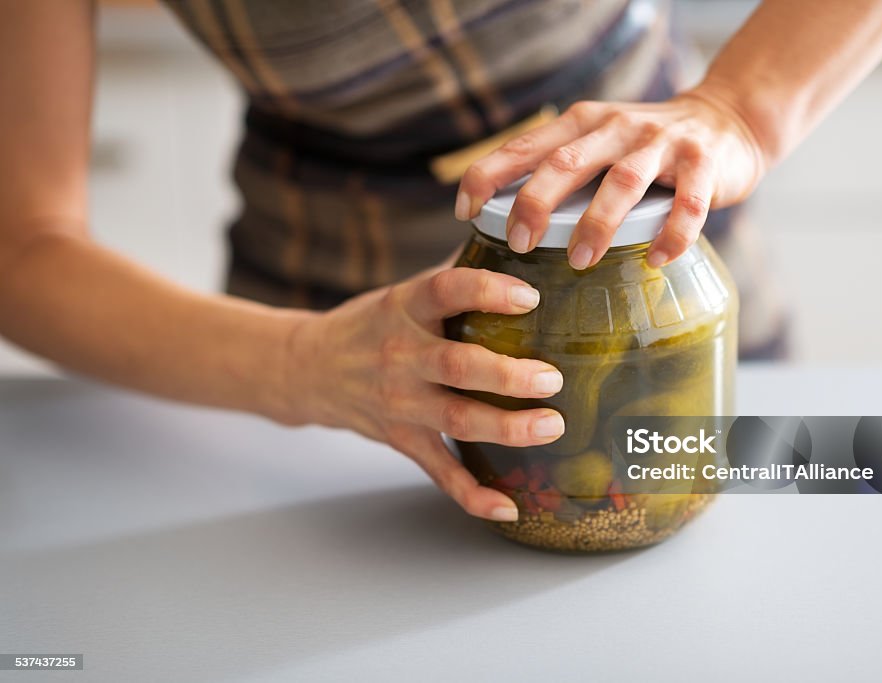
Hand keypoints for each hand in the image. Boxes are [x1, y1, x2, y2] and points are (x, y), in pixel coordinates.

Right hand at [284, 265, 564, 521]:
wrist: (308, 368)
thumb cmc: (370, 324)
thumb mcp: (403, 292)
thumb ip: (454, 276)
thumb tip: (517, 247)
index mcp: (405, 307)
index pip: (445, 291)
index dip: (487, 291)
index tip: (529, 296)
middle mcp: (401, 354)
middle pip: (457, 365)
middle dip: (508, 374)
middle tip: (552, 378)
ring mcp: (400, 402)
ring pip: (457, 419)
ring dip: (507, 427)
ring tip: (551, 426)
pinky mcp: (402, 438)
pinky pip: (439, 471)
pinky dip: (472, 494)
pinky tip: (508, 505)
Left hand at [455, 89, 766, 268]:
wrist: (726, 120)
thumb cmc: (645, 147)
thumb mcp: (597, 143)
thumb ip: (560, 169)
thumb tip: (505, 220)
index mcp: (582, 124)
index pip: (524, 145)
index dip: (489, 175)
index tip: (466, 211)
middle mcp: (617, 128)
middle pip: (567, 163)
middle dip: (536, 203)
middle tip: (518, 243)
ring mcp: (661, 145)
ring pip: (622, 182)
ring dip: (597, 223)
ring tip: (579, 261)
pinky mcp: (703, 165)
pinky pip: (686, 204)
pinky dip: (672, 234)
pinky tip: (656, 260)